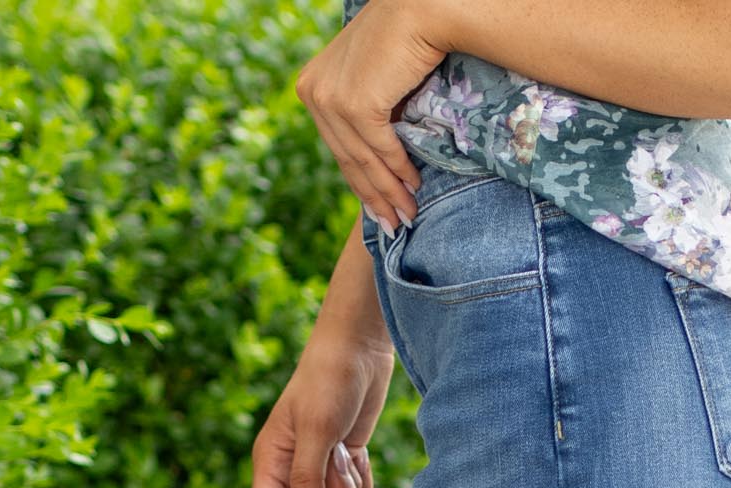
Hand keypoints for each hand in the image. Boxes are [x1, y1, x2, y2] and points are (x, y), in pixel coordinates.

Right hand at [251, 325, 394, 487]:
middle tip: (340, 463)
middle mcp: (289, 471)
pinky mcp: (341, 466)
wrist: (359, 351)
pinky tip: (358, 451)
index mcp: (269, 462)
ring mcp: (316, 470)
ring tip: (347, 450)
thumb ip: (308, 481)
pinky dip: (362, 481)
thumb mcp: (318, 430)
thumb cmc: (329, 381)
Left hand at [296, 0, 449, 230]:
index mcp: (311, 87)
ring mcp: (331, 99)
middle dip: (374, 196)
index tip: (379, 210)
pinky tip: (412, 185)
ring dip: (389, 191)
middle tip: (396, 223)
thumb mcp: (371, 81)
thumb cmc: (401, 43)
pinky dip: (398, 170)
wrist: (420, 11)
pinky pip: (380, 149)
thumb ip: (363, 115)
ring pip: (363, 160)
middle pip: (347, 159)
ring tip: (408, 213)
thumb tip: (374, 163)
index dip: (359, 183)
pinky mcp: (355, 104)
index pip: (337, 146)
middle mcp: (313, 92)